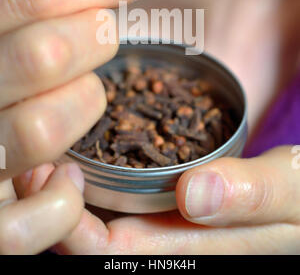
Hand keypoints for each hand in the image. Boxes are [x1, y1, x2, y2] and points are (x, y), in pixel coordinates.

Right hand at [0, 0, 154, 253]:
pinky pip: (33, 221)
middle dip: (97, 37)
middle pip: (46, 55)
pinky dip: (63, 199)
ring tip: (86, 95)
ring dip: (85, 105)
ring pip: (43, 128)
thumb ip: (38, 0)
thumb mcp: (2, 25)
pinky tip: (68, 175)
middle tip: (105, 32)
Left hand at [19, 145, 299, 254]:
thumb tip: (195, 194)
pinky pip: (126, 206)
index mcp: (201, 255)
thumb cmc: (299, 197)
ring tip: (48, 159)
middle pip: (106, 244)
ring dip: (73, 198)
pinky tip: (80, 160)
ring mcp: (171, 230)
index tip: (59, 182)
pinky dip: (97, 187)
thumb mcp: (292, 189)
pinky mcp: (170, 210)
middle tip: (36, 169)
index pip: (123, 255)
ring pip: (111, 225)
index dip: (80, 232)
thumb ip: (252, 193)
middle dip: (64, 212)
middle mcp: (175, 249)